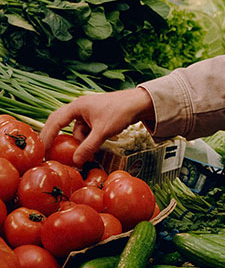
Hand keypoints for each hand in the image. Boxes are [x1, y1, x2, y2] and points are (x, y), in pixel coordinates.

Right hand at [39, 88, 154, 166]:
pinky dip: (87, 140)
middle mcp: (79, 107)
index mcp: (78, 106)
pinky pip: (85, 131)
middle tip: (49, 153)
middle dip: (56, 138)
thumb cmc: (121, 112)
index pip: (55, 121)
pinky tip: (96, 148)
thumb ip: (88, 147)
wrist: (139, 104)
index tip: (42, 151)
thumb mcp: (103, 132)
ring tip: (88, 154)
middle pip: (60, 123)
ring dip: (80, 143)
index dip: (46, 136)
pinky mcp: (94, 117)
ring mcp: (87, 112)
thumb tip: (75, 163)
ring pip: (76, 130)